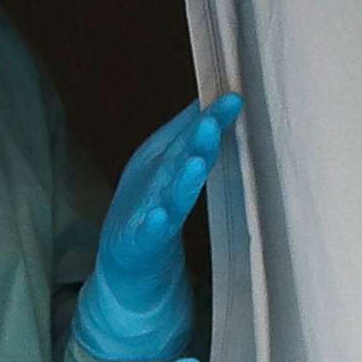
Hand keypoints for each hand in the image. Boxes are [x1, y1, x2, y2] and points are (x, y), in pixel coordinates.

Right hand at [76, 93, 244, 361]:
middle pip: (178, 160)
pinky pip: (148, 234)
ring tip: (194, 163)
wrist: (126, 262)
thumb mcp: (169, 166)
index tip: (236, 98)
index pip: (192, 137)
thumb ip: (189, 135)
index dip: (212, 118)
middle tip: (212, 121)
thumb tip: (217, 99)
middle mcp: (157, 183)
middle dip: (195, 140)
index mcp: (167, 163)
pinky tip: (160, 217)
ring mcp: (147, 212)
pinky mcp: (139, 244)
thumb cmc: (153, 207)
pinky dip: (152, 225)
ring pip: (168, 195)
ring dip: (180, 179)